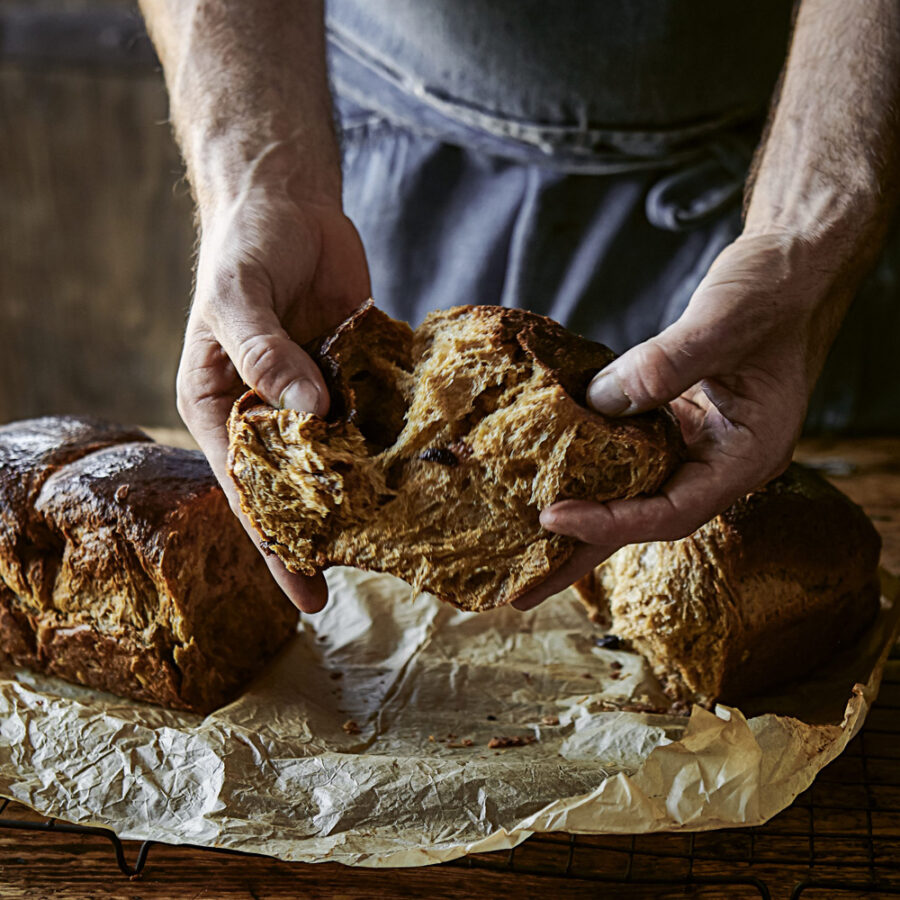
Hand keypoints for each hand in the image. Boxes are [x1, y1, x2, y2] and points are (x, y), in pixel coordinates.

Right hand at [177, 174, 370, 612]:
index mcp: (222, 407)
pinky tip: (431, 469)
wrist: (289, 200)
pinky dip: (399, 438)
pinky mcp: (358, 372)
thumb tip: (309, 413)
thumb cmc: (246, 247)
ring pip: (345, 455)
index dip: (277, 546)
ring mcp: (319, 393)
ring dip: (372, 492)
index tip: (306, 597)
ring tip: (410, 541)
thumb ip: (266, 352)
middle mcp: (271, 411)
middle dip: (330, 533)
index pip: (249, 492)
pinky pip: (379, 412)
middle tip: (372, 580)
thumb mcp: (239, 298)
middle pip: (301, 486)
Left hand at [512, 233, 845, 609]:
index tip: (554, 517)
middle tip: (523, 589)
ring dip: (579, 512)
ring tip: (522, 543)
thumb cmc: (775, 293)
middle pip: (643, 519)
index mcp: (747, 456)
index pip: (672, 512)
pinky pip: (625, 451)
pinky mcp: (673, 419)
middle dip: (582, 551)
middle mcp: (718, 461)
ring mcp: (695, 442)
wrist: (790, 268)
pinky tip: (548, 469)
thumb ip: (664, 365)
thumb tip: (598, 404)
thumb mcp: (723, 323)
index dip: (611, 522)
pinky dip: (588, 461)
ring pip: (630, 490)